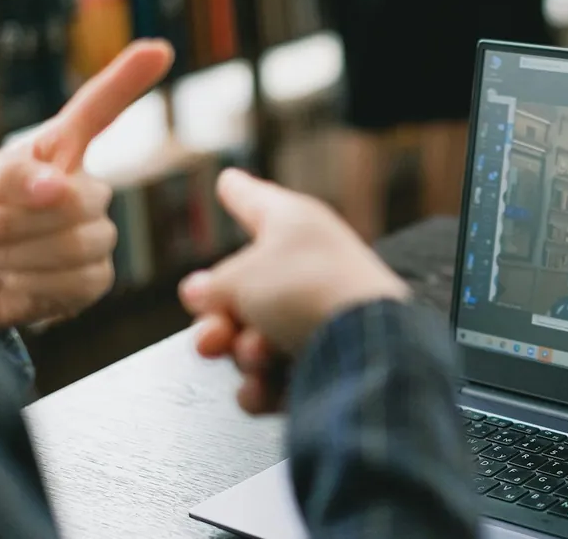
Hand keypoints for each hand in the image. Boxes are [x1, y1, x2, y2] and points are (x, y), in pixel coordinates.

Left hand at [0, 40, 173, 328]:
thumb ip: (13, 175)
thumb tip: (57, 186)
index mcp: (59, 154)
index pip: (98, 111)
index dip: (127, 81)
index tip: (159, 49)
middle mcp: (86, 190)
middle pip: (80, 199)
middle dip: (16, 220)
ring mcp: (95, 235)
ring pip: (78, 243)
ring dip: (14, 253)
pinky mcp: (94, 278)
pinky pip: (75, 280)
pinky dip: (29, 284)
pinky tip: (10, 280)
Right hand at [181, 169, 409, 413]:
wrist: (365, 349)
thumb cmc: (309, 291)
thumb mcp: (241, 276)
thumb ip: (213, 285)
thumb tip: (201, 293)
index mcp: (294, 226)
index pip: (256, 201)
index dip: (238, 192)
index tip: (229, 181)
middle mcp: (307, 267)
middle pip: (242, 291)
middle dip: (218, 320)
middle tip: (213, 334)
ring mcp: (317, 316)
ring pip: (252, 339)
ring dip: (244, 353)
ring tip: (258, 354)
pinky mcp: (324, 363)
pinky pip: (274, 378)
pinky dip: (265, 386)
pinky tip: (265, 386)